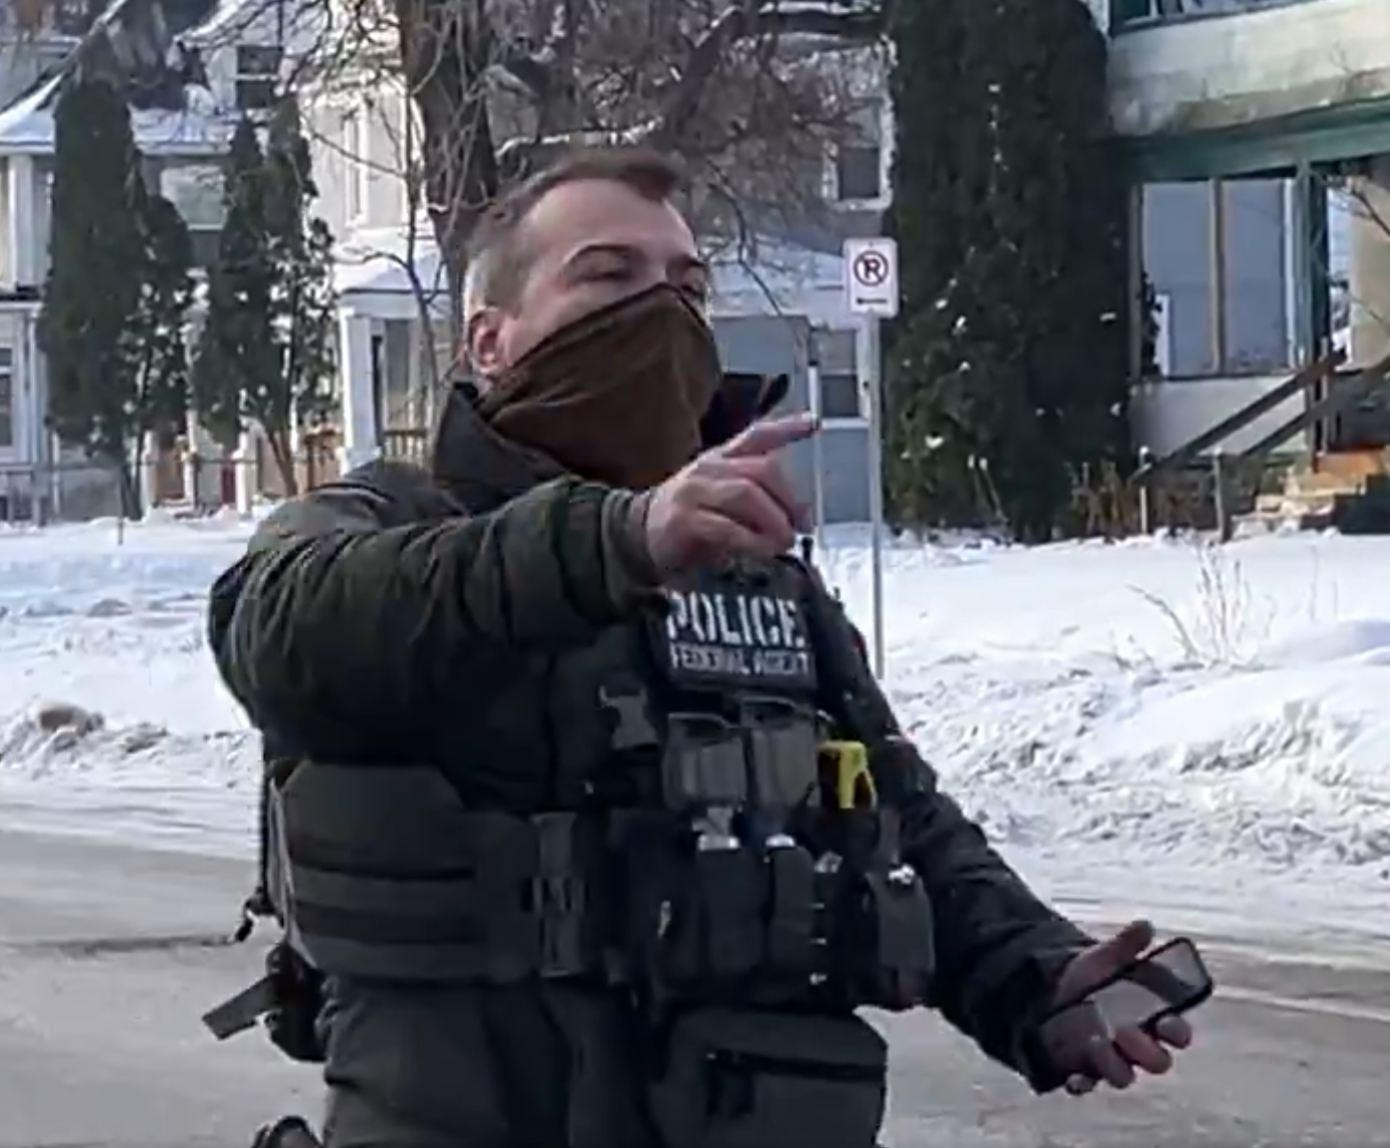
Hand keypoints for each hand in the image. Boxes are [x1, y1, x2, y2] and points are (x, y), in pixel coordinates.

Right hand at [642, 413, 815, 576]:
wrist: (636, 533)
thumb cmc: (687, 516)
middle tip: (802, 524)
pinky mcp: (685, 519)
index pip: (757, 435)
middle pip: (762, 469)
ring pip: (747, 494)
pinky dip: (751, 541)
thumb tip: (794, 519)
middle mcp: (709, 468)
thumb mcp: (720, 497)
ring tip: (785, 541)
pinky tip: (762, 551)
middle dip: (789, 498)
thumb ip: (755, 498)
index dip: (787, 428)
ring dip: (774, 520)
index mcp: (721, 458)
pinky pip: (727, 527)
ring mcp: (695, 491)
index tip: (813, 423)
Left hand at [1047, 920, 1194, 1095]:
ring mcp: (1110, 1059)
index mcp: (1151, 1018)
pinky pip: (1086, 1083)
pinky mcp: (1083, 1068)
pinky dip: (1080, 1083)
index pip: (1177, 1032)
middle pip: (1157, 1061)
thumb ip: (1126, 946)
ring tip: (1097, 1043)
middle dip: (1147, 1051)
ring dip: (1115, 1066)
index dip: (1178, 1031)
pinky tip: (1074, 1079)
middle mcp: (1136, 1044)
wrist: (1052, 991)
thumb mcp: (1105, 958)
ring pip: (1124, 1075)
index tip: (1169, 1024)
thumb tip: (1145, 924)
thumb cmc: (1091, 978)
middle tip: (1127, 1031)